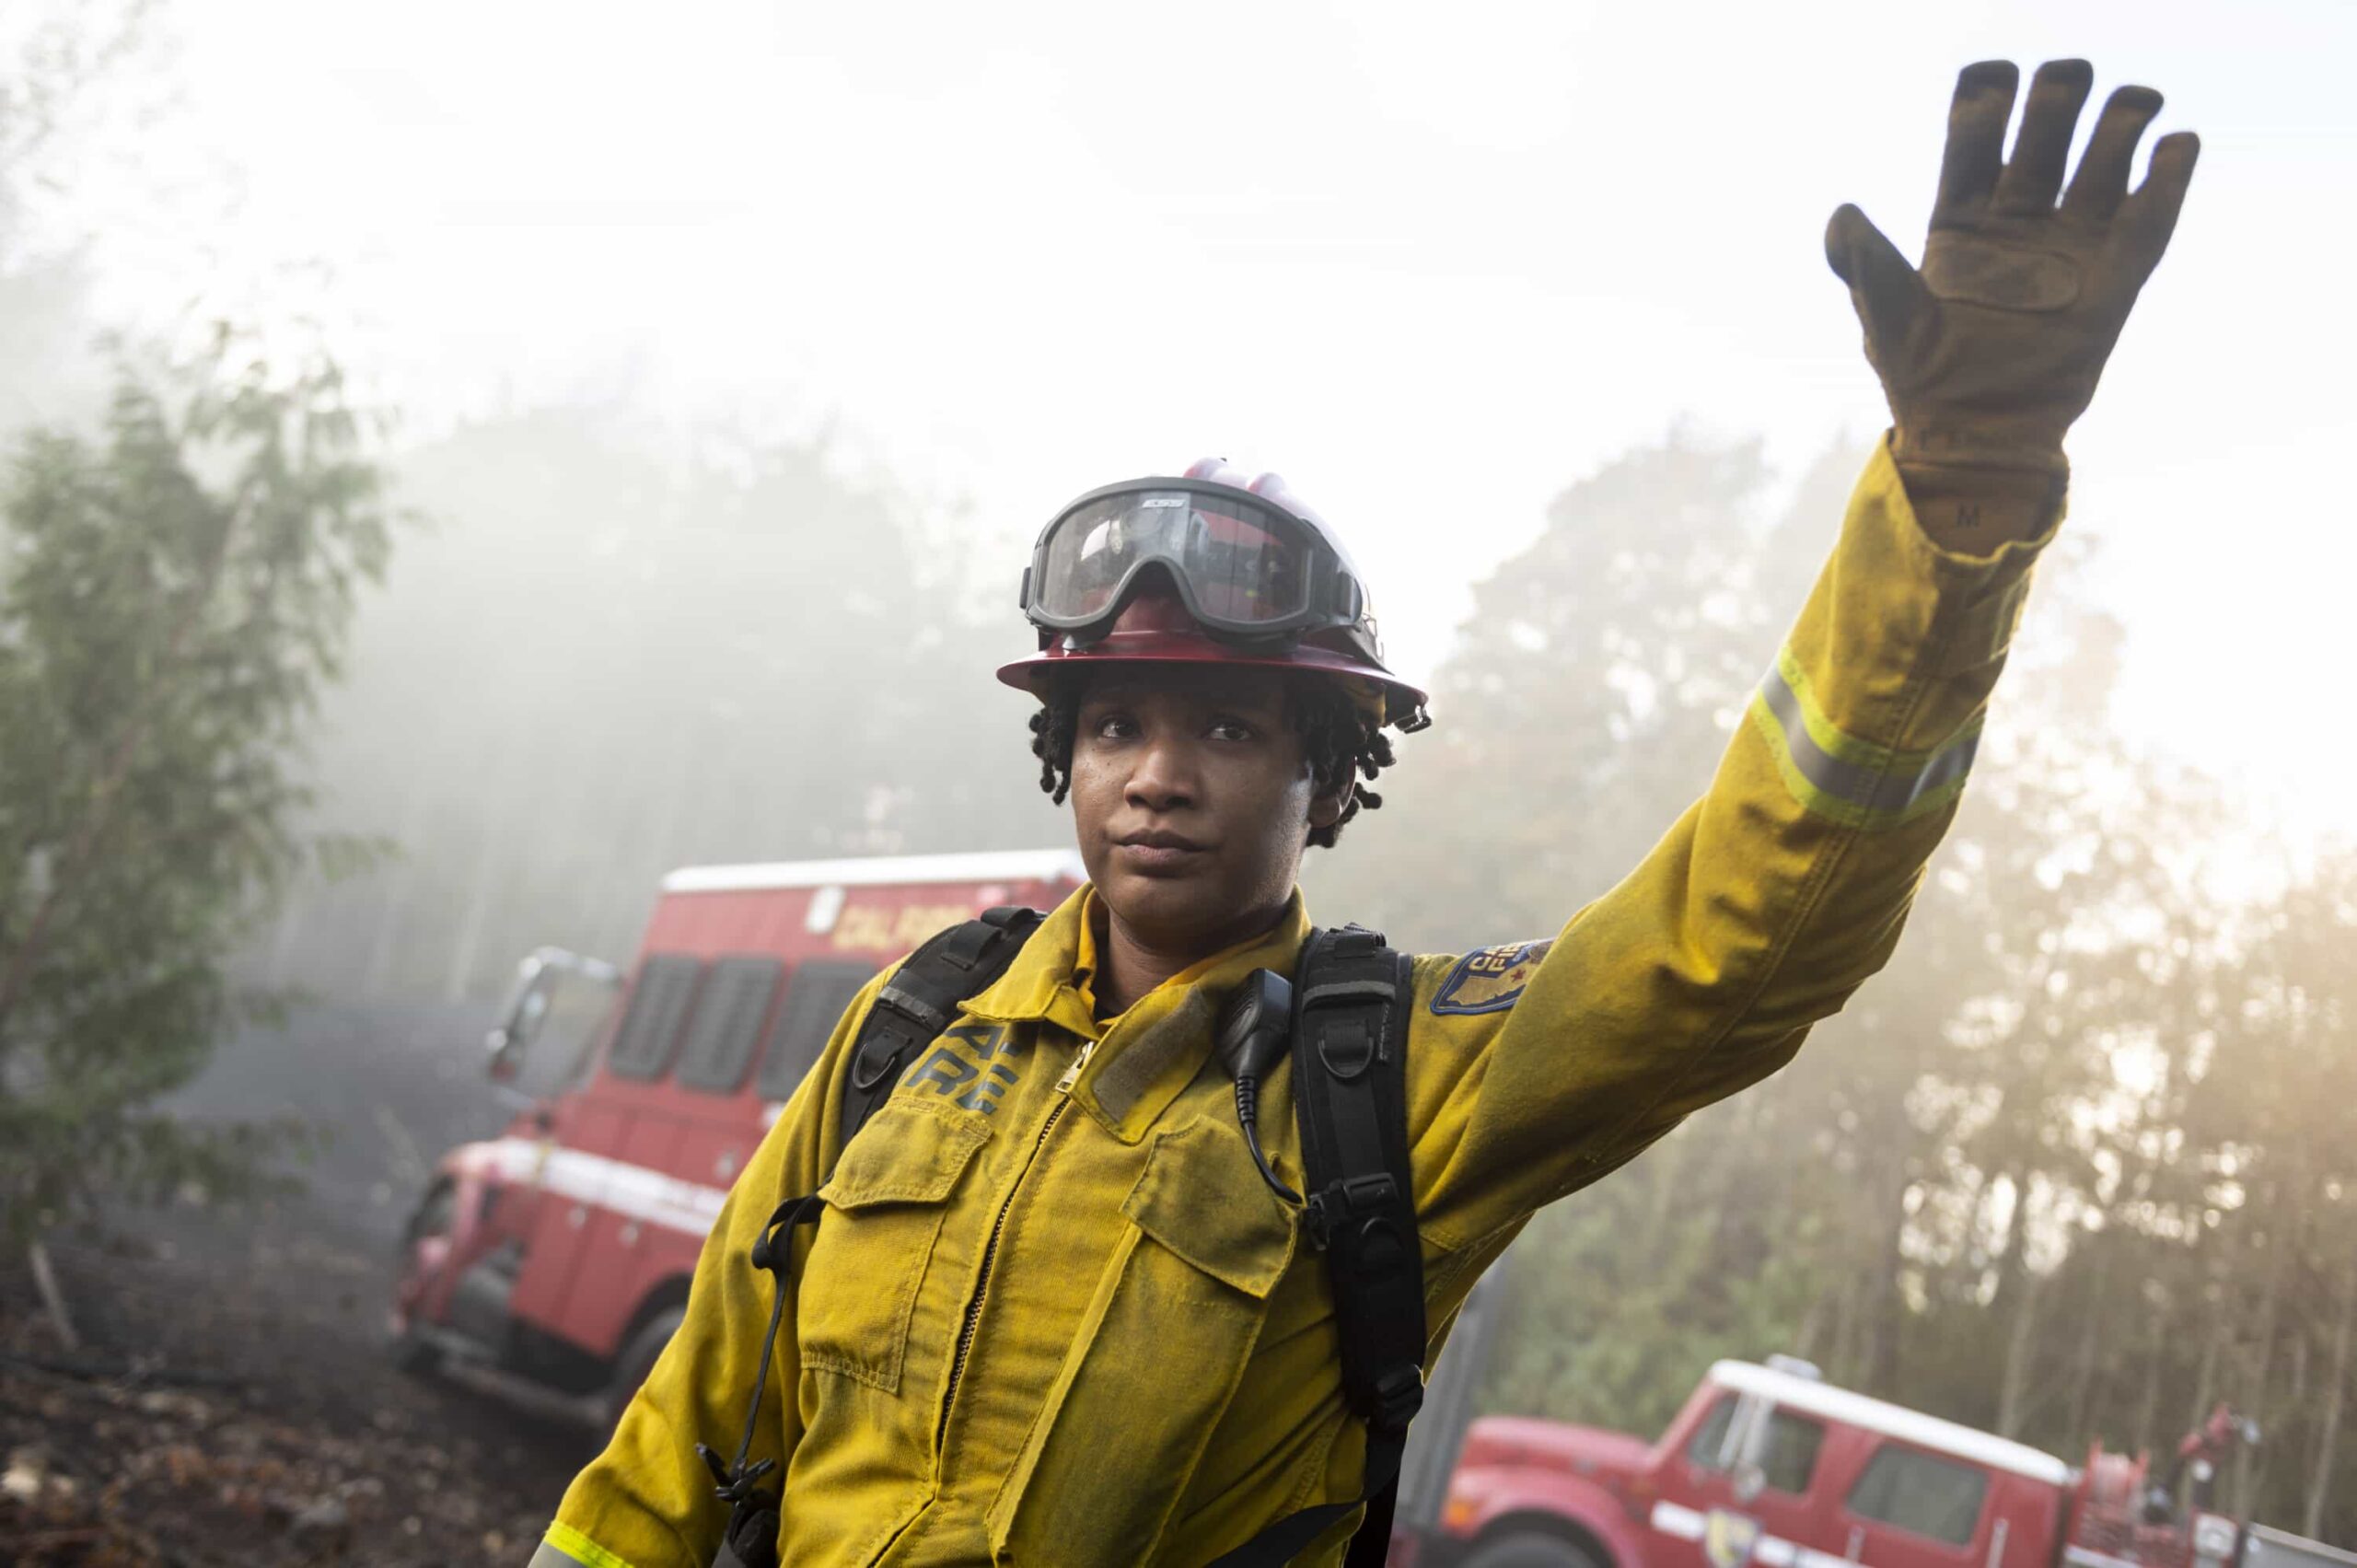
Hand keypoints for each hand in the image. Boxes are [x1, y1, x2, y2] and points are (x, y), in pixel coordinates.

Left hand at [1826, 60, 2198, 499]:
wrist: (1977, 438)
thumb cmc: (1924, 381)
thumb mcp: (1887, 320)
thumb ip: (1866, 265)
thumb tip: (1841, 216)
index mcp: (1960, 222)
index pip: (1973, 142)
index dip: (1985, 101)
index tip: (1996, 73)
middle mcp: (2018, 223)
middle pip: (2042, 137)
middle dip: (2056, 98)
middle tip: (2068, 76)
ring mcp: (2069, 247)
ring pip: (2101, 165)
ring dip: (2120, 124)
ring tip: (2134, 101)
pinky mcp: (2114, 280)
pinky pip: (2149, 221)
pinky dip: (2168, 180)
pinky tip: (2178, 143)